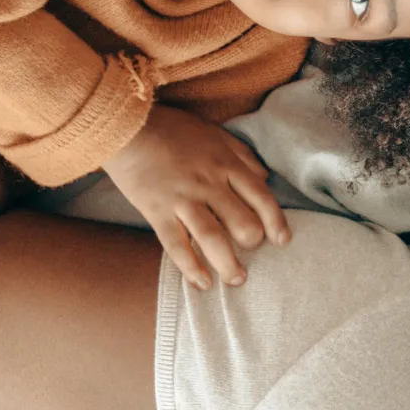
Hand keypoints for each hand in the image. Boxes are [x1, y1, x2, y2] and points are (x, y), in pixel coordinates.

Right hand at [104, 105, 288, 289]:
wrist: (127, 126)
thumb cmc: (172, 129)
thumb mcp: (215, 133)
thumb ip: (243, 155)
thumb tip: (265, 177)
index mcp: (226, 164)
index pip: (261, 198)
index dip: (276, 222)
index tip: (282, 240)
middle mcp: (209, 184)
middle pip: (242, 222)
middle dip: (253, 244)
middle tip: (253, 254)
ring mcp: (183, 199)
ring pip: (213, 239)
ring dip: (228, 264)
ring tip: (237, 279)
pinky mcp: (157, 211)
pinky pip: (177, 245)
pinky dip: (191, 267)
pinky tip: (203, 283)